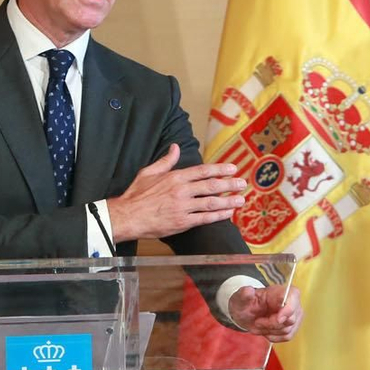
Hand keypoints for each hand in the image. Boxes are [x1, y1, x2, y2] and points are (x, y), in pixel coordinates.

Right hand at [105, 143, 247, 240]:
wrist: (127, 216)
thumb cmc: (136, 195)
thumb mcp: (149, 172)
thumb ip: (166, 160)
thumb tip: (176, 147)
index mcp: (175, 177)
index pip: (203, 171)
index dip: (219, 169)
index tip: (232, 169)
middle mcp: (181, 191)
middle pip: (211, 186)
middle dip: (229, 184)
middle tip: (242, 183)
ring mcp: (183, 207)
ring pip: (211, 202)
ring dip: (228, 200)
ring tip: (240, 199)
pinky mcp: (182, 222)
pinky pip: (205, 218)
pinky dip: (218, 215)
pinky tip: (228, 213)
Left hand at [228, 283, 301, 342]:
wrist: (246, 314)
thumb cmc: (246, 303)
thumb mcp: (241, 297)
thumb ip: (244, 294)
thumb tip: (248, 291)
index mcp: (281, 290)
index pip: (293, 297)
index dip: (288, 310)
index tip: (277, 320)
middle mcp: (292, 302)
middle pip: (290, 319)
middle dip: (271, 324)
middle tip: (257, 322)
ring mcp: (294, 316)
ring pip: (287, 330)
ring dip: (269, 331)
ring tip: (257, 326)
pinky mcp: (292, 327)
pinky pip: (286, 336)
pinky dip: (273, 336)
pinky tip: (264, 331)